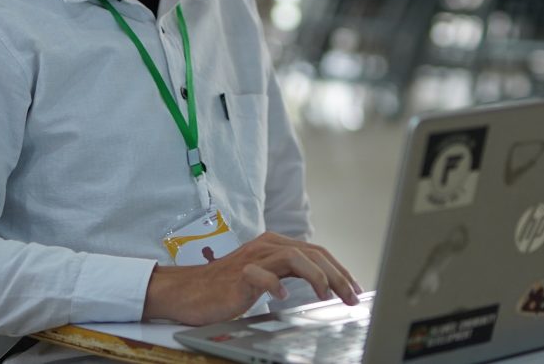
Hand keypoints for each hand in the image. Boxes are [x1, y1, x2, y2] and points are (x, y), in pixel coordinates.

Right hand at [142, 231, 362, 325]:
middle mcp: (267, 246)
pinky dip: (275, 285)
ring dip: (316, 276)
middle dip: (337, 275)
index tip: (355, 289)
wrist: (188, 291)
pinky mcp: (239, 274)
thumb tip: (322, 285)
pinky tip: (283, 297)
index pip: (317, 252)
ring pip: (294, 256)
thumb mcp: (264, 276)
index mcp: (275, 245)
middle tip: (352, 297)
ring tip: (326, 295)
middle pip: (312, 252)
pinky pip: (261, 275)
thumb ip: (287, 273)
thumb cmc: (226, 287)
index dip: (340, 269)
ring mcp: (253, 258)